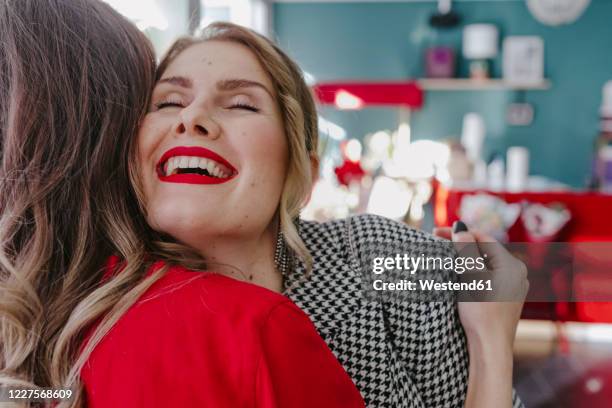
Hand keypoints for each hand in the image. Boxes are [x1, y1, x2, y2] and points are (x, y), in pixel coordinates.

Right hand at [434, 222, 527, 407]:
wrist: (490, 347)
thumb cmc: (482, 311)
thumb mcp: (471, 276)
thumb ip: (466, 249)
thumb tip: (461, 227)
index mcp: (513, 264)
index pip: (483, 238)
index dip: (459, 232)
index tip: (437, 233)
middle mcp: (517, 274)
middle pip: (485, 250)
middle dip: (461, 246)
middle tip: (439, 243)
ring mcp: (512, 288)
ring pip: (485, 265)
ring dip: (465, 260)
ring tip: (446, 258)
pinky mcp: (504, 300)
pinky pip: (487, 278)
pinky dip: (471, 273)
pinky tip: (458, 277)